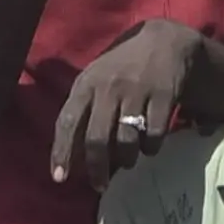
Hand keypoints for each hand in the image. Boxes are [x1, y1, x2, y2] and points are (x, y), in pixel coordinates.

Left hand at [57, 22, 202, 185]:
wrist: (164, 39)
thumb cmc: (121, 66)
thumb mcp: (95, 78)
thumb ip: (82, 109)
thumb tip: (70, 152)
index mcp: (86, 83)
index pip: (67, 121)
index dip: (61, 151)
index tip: (59, 178)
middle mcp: (108, 87)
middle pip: (96, 138)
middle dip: (97, 168)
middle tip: (100, 184)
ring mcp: (136, 91)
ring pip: (126, 141)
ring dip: (126, 159)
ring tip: (128, 160)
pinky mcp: (163, 95)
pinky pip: (153, 134)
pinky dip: (151, 148)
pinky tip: (149, 146)